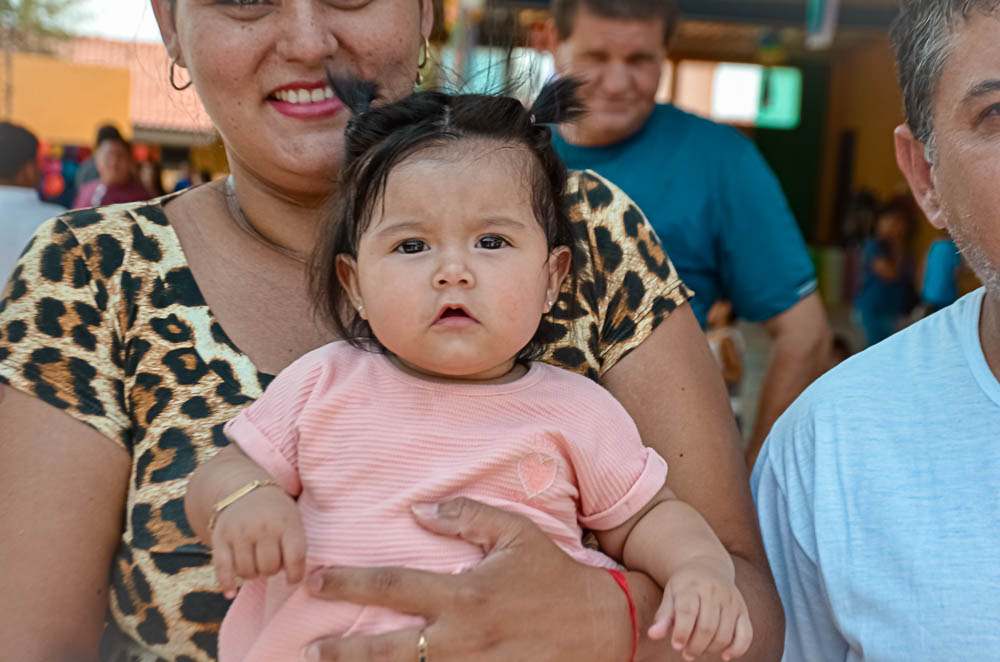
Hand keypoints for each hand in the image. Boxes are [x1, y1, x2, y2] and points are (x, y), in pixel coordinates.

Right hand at [210, 485, 306, 598]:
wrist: (245, 490)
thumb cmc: (276, 512)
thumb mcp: (293, 519)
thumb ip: (296, 545)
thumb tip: (294, 580)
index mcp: (286, 522)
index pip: (295, 557)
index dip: (295, 575)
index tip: (292, 579)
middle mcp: (263, 526)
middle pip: (269, 567)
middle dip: (272, 570)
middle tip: (271, 561)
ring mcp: (240, 532)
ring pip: (247, 572)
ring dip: (253, 574)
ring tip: (256, 562)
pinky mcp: (220, 537)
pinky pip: (222, 568)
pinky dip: (227, 584)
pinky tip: (231, 594)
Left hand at [302, 498, 633, 661]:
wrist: (600, 627)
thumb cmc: (555, 576)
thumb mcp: (516, 534)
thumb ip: (468, 516)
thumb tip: (421, 509)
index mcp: (464, 595)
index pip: (394, 587)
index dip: (350, 584)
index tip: (316, 581)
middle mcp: (461, 638)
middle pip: (388, 650)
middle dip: (344, 652)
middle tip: (310, 650)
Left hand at [648, 557, 751, 660]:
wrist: (708, 566)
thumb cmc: (684, 586)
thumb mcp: (670, 594)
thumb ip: (663, 616)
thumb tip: (652, 635)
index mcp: (692, 586)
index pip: (688, 611)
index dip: (682, 632)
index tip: (676, 645)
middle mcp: (714, 592)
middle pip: (707, 626)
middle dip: (695, 646)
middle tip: (686, 653)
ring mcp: (731, 601)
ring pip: (725, 634)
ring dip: (711, 649)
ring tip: (698, 650)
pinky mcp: (743, 610)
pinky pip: (746, 634)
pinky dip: (738, 649)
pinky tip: (725, 656)